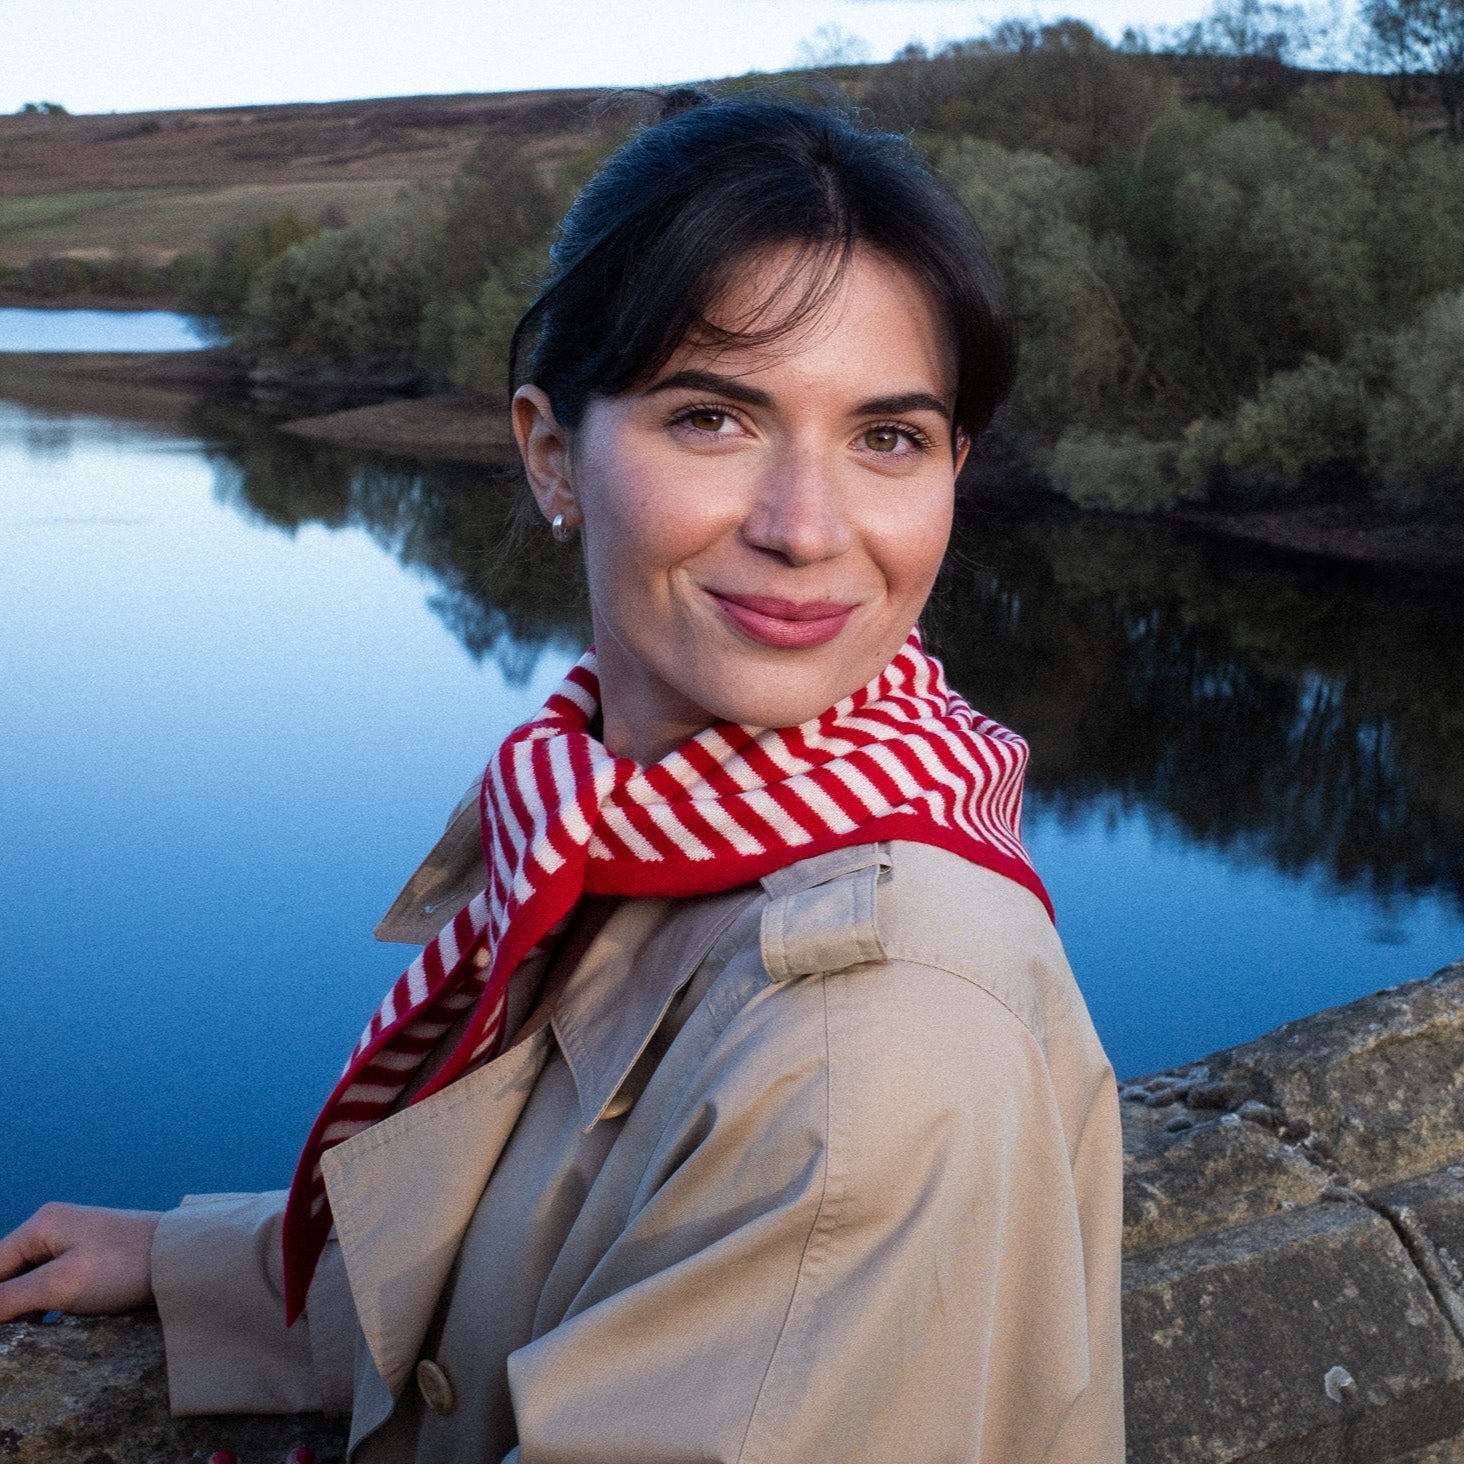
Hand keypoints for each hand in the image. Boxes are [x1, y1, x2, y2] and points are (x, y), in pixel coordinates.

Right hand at [0, 1202, 160, 1322]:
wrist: (182, 1258)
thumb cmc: (121, 1266)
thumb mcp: (60, 1285)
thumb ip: (10, 1298)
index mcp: (41, 1225)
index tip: (4, 1330)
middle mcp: (54, 1227)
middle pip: (9, 1274)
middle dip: (7, 1306)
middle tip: (15, 1337)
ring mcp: (75, 1241)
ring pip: (31, 1281)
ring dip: (25, 1309)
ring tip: (28, 1336)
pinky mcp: (93, 1258)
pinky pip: (55, 1284)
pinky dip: (48, 1305)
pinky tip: (51, 1326)